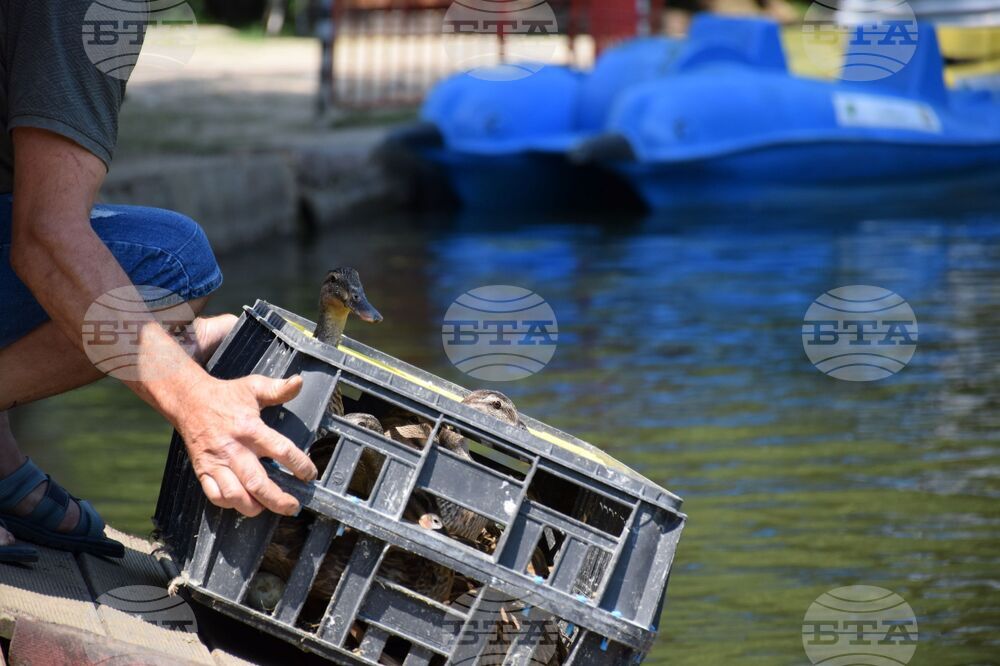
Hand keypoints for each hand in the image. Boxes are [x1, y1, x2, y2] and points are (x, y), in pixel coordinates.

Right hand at [177, 374, 317, 516]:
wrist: (188, 401)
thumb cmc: (226, 395)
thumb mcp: (253, 386)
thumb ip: (278, 389)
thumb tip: (299, 382)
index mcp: (250, 428)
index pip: (281, 450)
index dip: (300, 465)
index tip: (310, 474)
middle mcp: (233, 449)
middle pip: (258, 483)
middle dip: (279, 500)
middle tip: (294, 506)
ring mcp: (216, 462)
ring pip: (235, 495)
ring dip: (254, 507)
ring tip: (268, 507)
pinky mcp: (203, 471)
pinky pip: (215, 496)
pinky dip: (231, 505)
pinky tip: (244, 503)